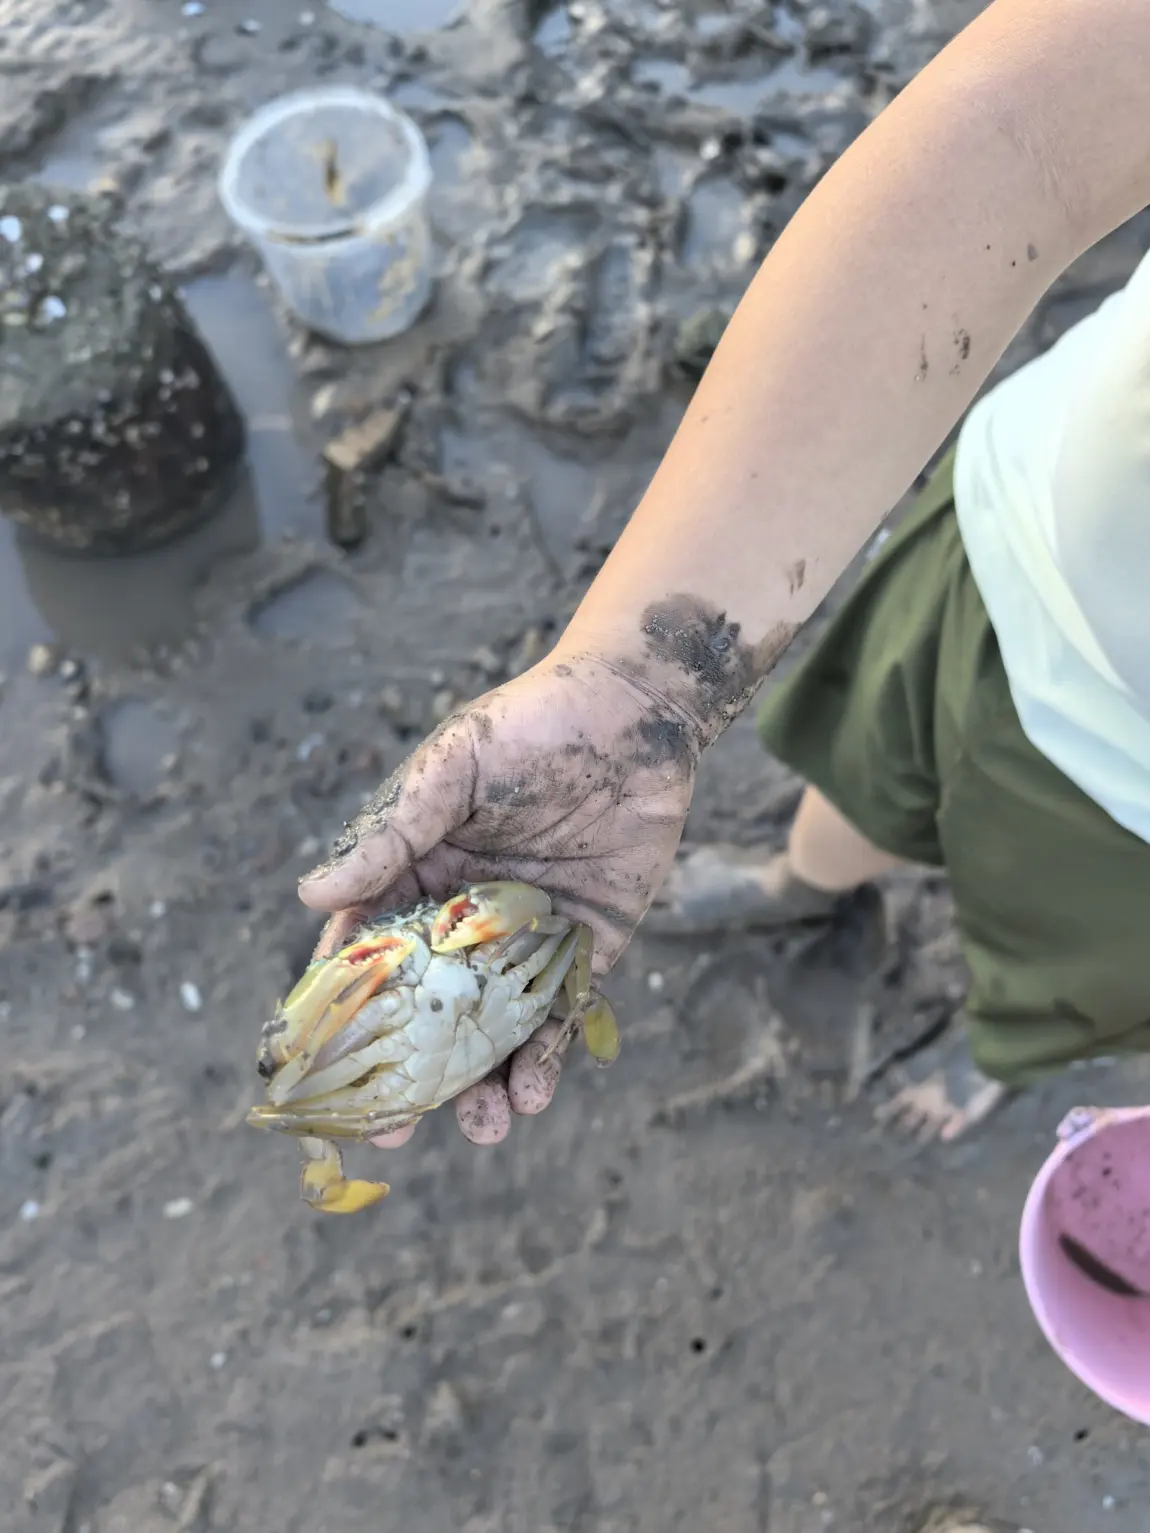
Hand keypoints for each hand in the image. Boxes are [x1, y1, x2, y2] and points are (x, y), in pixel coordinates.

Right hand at [297, 650, 697, 1147]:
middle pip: (430, 1012)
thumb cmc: (529, 728)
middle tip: (398, 1133)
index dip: (343, 1016)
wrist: (634, 713)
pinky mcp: (588, 945)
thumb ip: (390, 835)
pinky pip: (562, 1012)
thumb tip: (309, 896)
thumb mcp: (451, 772)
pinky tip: (532, 1091)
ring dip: (483, 1083)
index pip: (368, 956)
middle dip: (414, 1076)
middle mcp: (467, 918)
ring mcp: (528, 938)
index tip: (321, 1075)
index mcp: (417, 875)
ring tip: (483, 1128)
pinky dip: (546, 1055)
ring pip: (494, 1028)